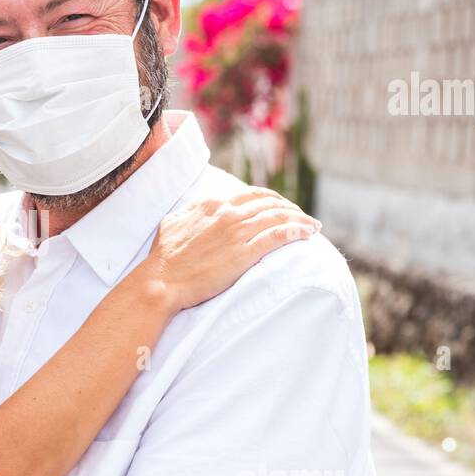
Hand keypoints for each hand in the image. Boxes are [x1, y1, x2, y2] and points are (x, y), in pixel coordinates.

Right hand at [138, 187, 319, 312]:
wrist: (161, 280)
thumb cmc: (163, 257)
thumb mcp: (173, 222)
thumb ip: (190, 212)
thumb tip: (197, 208)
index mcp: (211, 204)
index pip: (250, 194)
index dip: (270, 199)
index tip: (280, 206)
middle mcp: (227, 213)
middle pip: (269, 204)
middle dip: (290, 208)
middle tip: (302, 217)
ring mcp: (237, 232)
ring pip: (278, 217)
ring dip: (300, 219)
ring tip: (313, 226)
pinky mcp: (244, 253)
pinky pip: (278, 236)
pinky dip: (296, 231)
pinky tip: (308, 232)